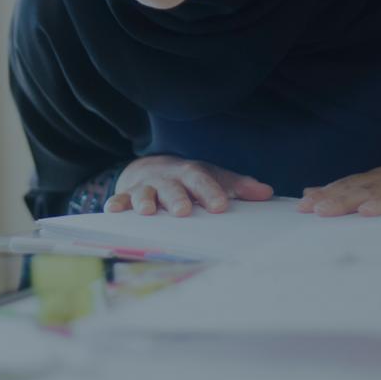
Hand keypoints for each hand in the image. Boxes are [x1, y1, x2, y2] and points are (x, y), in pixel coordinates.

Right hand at [105, 155, 273, 215]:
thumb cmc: (188, 179)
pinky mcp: (127, 196)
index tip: (221, 206)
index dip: (211, 192)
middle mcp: (167, 179)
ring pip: (145, 193)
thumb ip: (237, 186)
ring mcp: (146, 187)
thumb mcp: (212, 178)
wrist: (152, 168)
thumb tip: (266, 193)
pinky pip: (120, 199)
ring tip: (147, 211)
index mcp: (190, 174)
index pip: (202, 180)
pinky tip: (113, 210)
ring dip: (145, 201)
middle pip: (173, 187)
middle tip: (184, 211)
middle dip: (177, 198)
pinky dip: (116, 204)